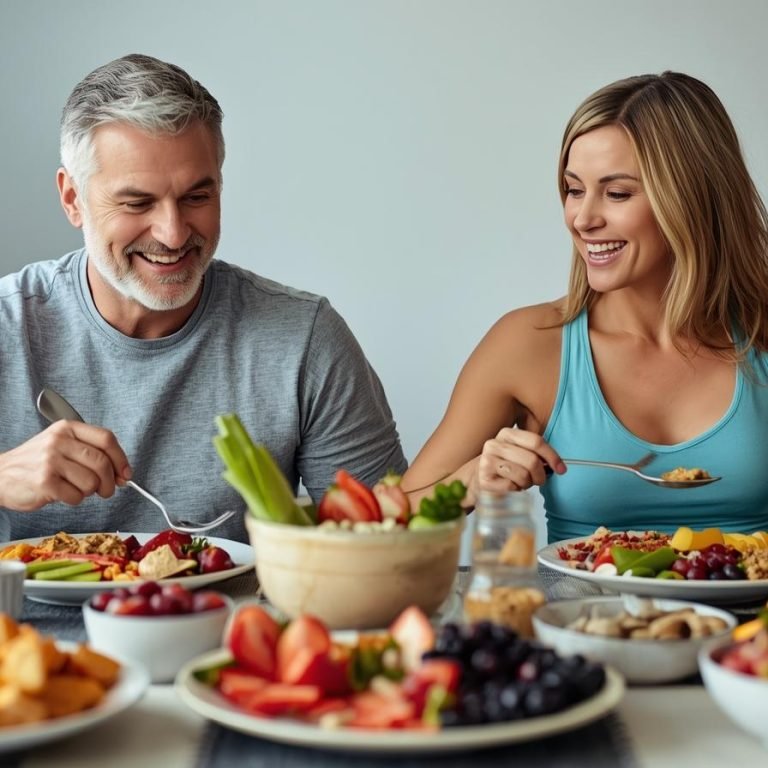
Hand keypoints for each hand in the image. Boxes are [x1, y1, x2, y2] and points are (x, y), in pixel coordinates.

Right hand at [0, 421, 131, 510]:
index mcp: (67, 428)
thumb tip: (123, 474)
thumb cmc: (36, 463)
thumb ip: (91, 454)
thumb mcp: (62, 446)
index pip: (106, 439)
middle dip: (109, 482)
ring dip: (88, 492)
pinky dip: (74, 500)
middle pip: (102, 463)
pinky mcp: (44, 481)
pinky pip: (76, 497)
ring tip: (75, 488)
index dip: (121, 459)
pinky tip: (62, 494)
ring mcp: (50, 460)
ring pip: (91, 482)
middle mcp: (59, 441)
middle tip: (105, 490)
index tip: (126, 474)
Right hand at [474, 427, 564, 494]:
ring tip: (522, 482)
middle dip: (540, 475)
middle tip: (539, 480)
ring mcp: (487, 461)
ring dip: (528, 483)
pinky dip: (516, 490)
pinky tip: (510, 486)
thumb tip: (558, 466)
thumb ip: (538, 454)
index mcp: (507, 434)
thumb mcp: (521, 453)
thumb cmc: (507, 466)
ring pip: (523, 475)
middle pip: (532, 460)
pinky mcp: (484, 479)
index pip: (536, 441)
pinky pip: (512, 487)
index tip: (561, 469)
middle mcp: (494, 444)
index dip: (552, 456)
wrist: (478, 478)